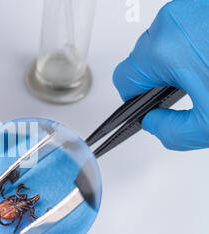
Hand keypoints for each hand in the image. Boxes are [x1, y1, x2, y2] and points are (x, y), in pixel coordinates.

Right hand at [113, 0, 208, 149]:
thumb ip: (170, 132)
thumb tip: (152, 122)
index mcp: (165, 51)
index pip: (123, 78)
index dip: (134, 97)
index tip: (147, 103)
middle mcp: (172, 22)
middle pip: (141, 58)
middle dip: (159, 75)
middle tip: (190, 87)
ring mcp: (188, 7)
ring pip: (162, 39)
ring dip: (176, 56)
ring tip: (206, 69)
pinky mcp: (200, 3)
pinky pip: (181, 25)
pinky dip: (191, 40)